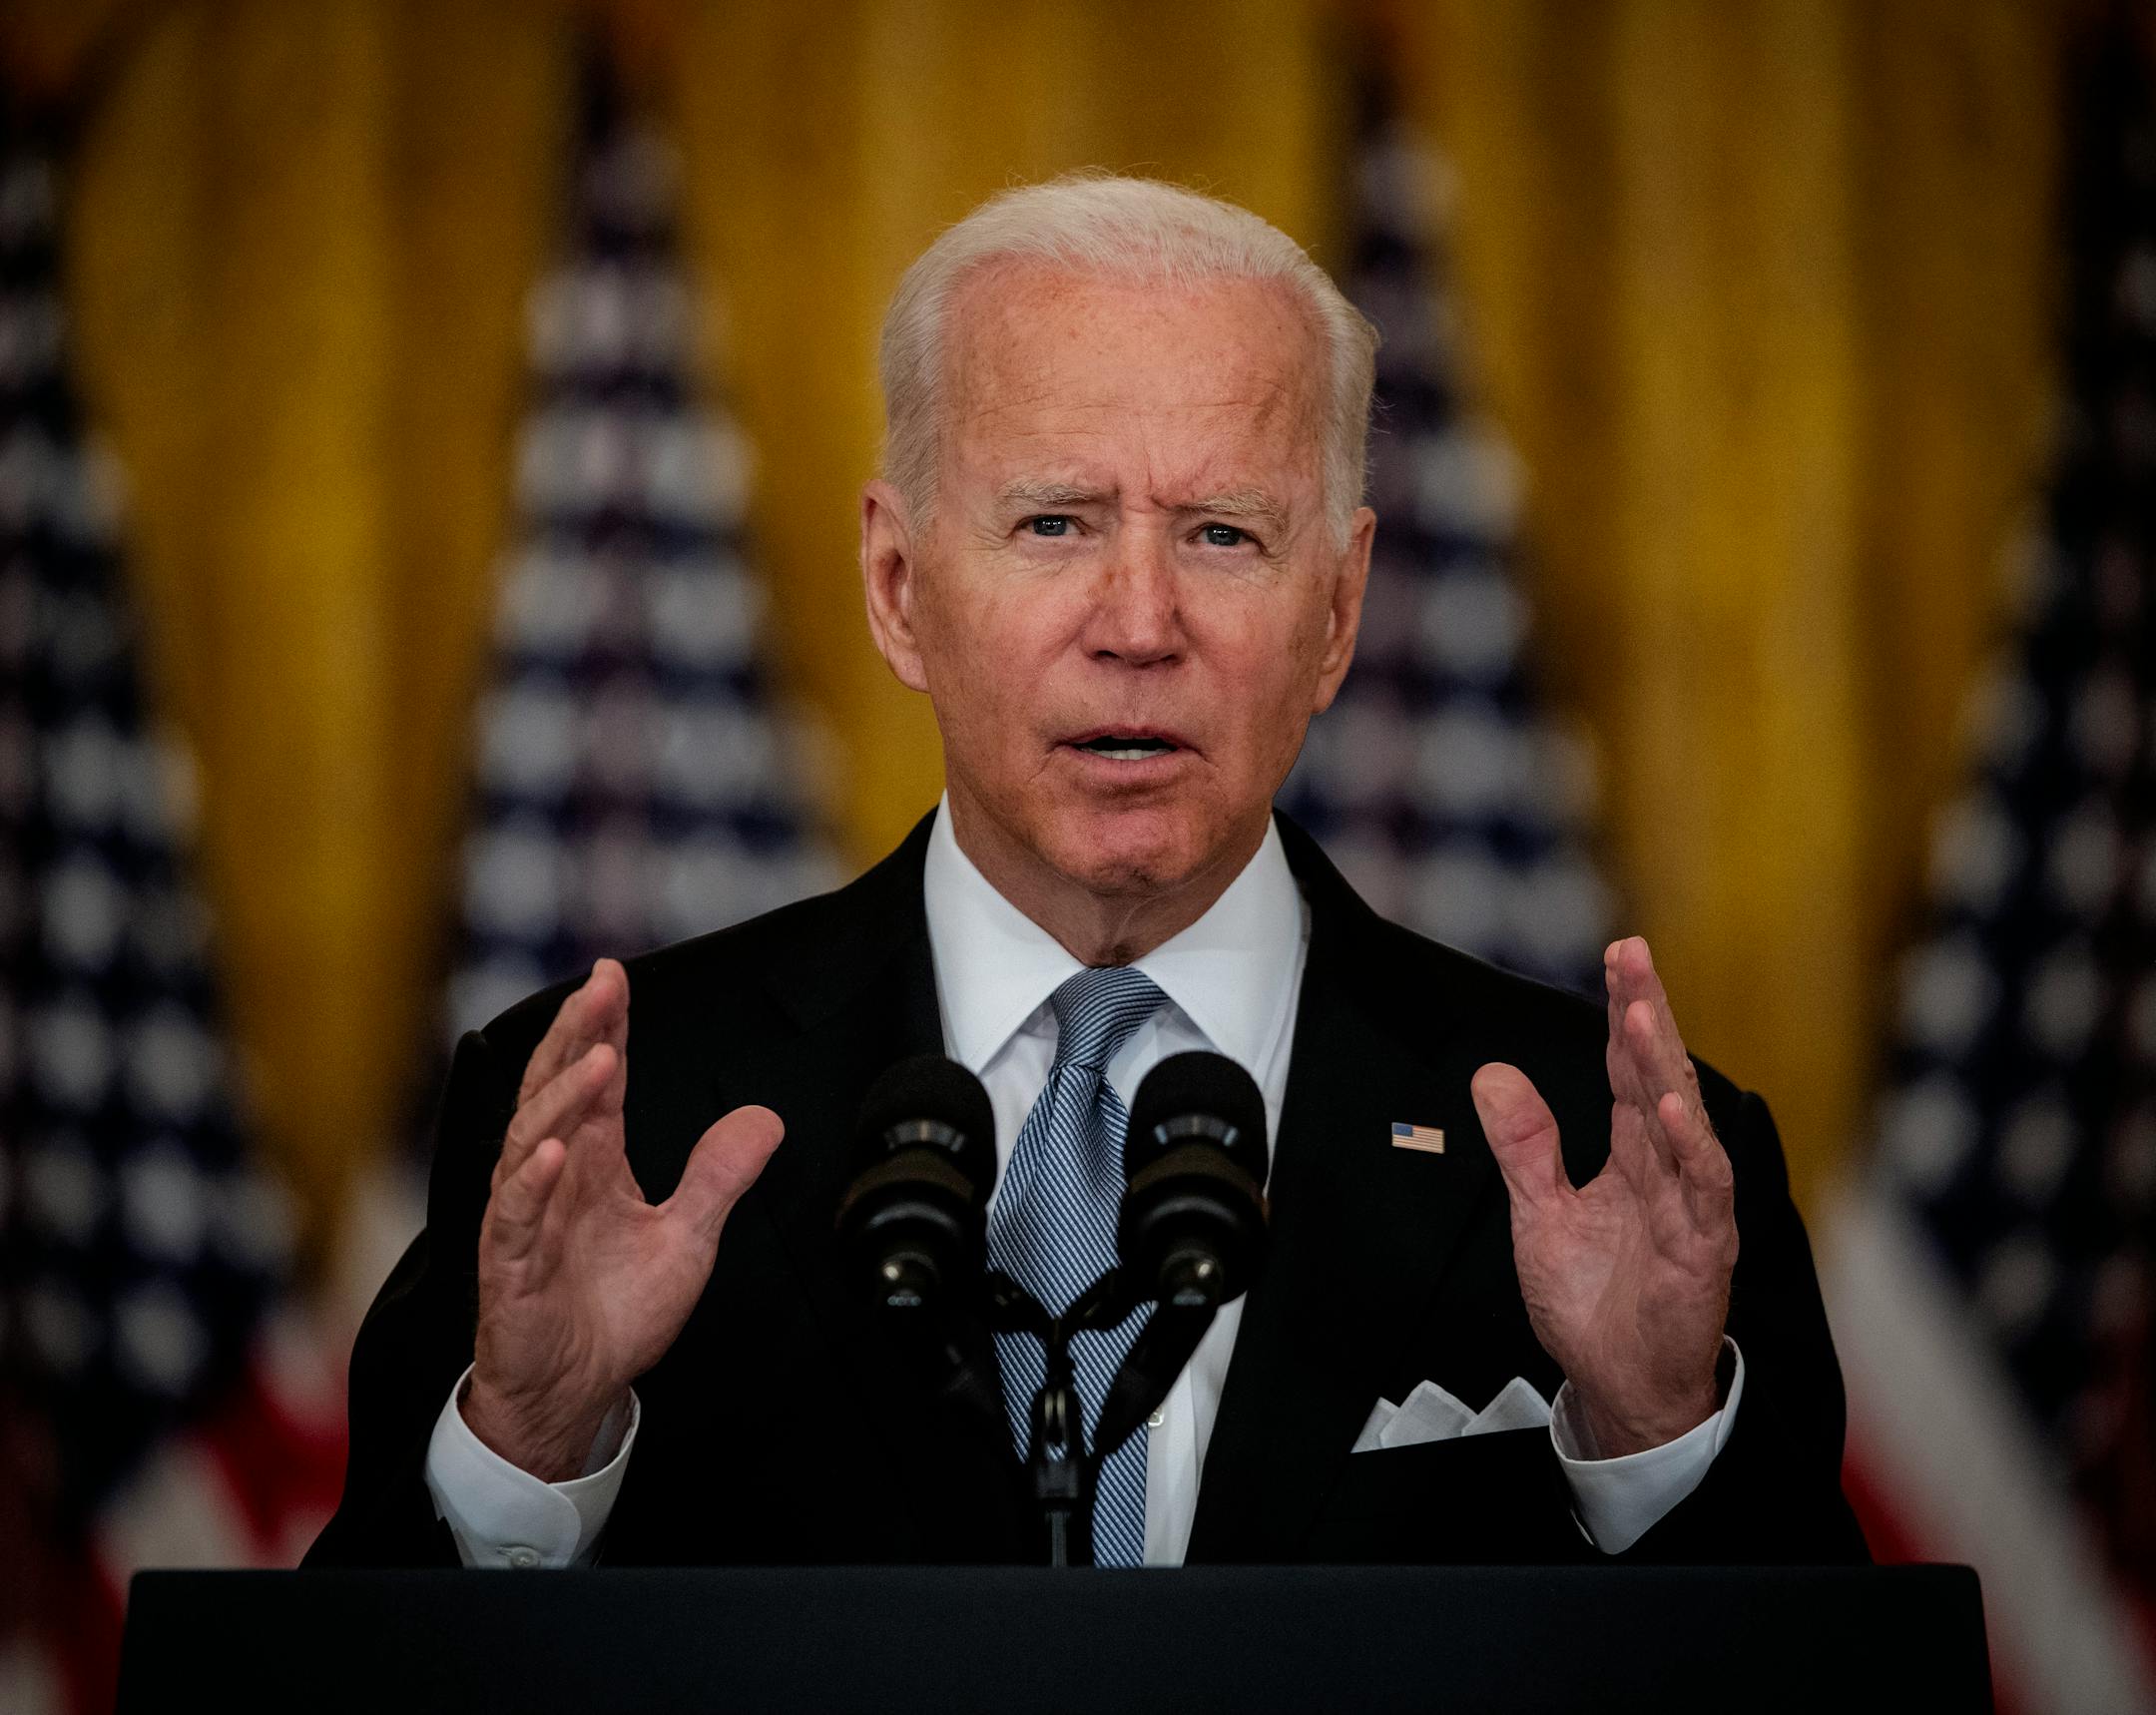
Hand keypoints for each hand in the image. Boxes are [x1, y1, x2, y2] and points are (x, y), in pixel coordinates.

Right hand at [464, 959, 783, 1479]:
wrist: (577, 1391)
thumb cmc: (616, 1314)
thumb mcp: (688, 1237)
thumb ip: (719, 1176)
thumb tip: (764, 1119)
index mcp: (593, 1162)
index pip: (596, 1080)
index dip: (605, 1028)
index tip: (615, 976)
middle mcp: (554, 1179)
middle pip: (556, 1091)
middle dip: (577, 1036)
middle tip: (600, 987)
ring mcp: (526, 1219)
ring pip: (531, 1141)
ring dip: (561, 1099)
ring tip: (594, 1058)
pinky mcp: (509, 1268)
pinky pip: (513, 1217)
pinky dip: (530, 1184)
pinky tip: (553, 1153)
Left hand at [1469, 937, 1735, 1455]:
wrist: (1619, 1384)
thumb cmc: (1593, 1302)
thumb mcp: (1539, 1213)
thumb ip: (1523, 1146)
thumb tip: (1492, 1075)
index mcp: (1632, 1154)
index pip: (1627, 1068)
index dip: (1623, 1012)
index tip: (1619, 953)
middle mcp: (1666, 1168)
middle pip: (1657, 1074)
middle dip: (1646, 1012)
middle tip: (1632, 953)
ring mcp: (1690, 1205)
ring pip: (1680, 1120)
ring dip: (1662, 1066)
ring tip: (1642, 1014)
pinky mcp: (1701, 1248)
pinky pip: (1701, 1188)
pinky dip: (1689, 1146)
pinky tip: (1668, 1106)